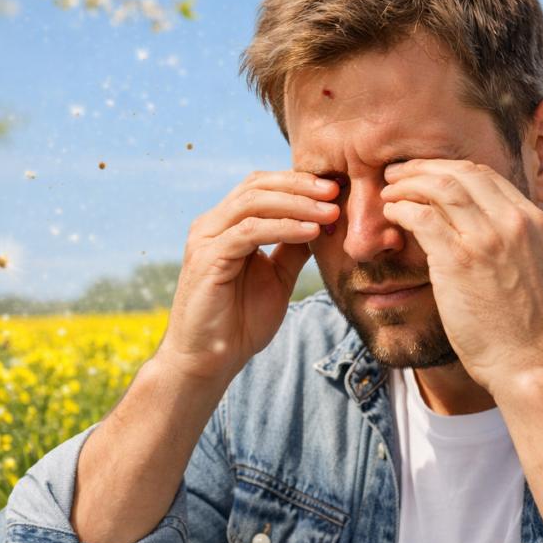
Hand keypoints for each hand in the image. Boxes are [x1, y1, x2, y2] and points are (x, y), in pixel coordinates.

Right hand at [157, 170, 341, 384]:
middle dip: (299, 185)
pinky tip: (310, 232)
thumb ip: (293, 248)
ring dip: (296, 204)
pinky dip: (283, 228)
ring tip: (330, 212)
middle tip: (335, 191)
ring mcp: (206, 239)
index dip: (298, 182)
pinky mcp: (207, 259)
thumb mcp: (277, 278)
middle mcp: (211, 225)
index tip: (336, 188)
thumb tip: (324, 222)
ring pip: (253, 203)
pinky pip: (248, 232)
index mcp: (225, 225)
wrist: (210, 360)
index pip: (261, 186)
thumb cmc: (240, 322)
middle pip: (256, 185)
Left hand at [379, 159, 542, 392]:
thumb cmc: (524, 324)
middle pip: (460, 172)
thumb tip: (479, 226)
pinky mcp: (460, 260)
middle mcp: (512, 222)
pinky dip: (401, 209)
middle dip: (422, 168)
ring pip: (439, 188)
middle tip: (396, 174)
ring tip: (387, 191)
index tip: (423, 173)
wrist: (530, 361)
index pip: (484, 174)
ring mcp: (487, 239)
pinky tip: (390, 214)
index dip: (447, 168)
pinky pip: (422, 217)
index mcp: (531, 220)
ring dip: (406, 185)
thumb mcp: (530, 267)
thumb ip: (510, 240)